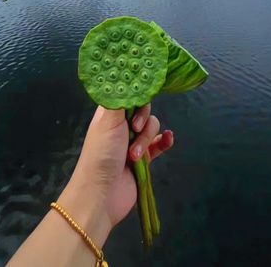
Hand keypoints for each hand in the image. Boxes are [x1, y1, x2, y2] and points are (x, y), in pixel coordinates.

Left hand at [57, 104, 173, 244]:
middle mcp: (120, 125)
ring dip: (147, 139)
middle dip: (142, 121)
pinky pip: (158, 145)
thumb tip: (127, 77)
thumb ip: (120, 97)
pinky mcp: (143, 159)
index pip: (127, 94)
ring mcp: (132, 142)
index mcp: (109, 113)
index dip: (136, 94)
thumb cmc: (101, 153)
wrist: (103, 193)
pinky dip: (164, 141)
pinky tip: (168, 139)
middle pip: (143, 110)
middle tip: (133, 130)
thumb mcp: (108, 120)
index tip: (143, 94)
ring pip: (151, 128)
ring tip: (135, 156)